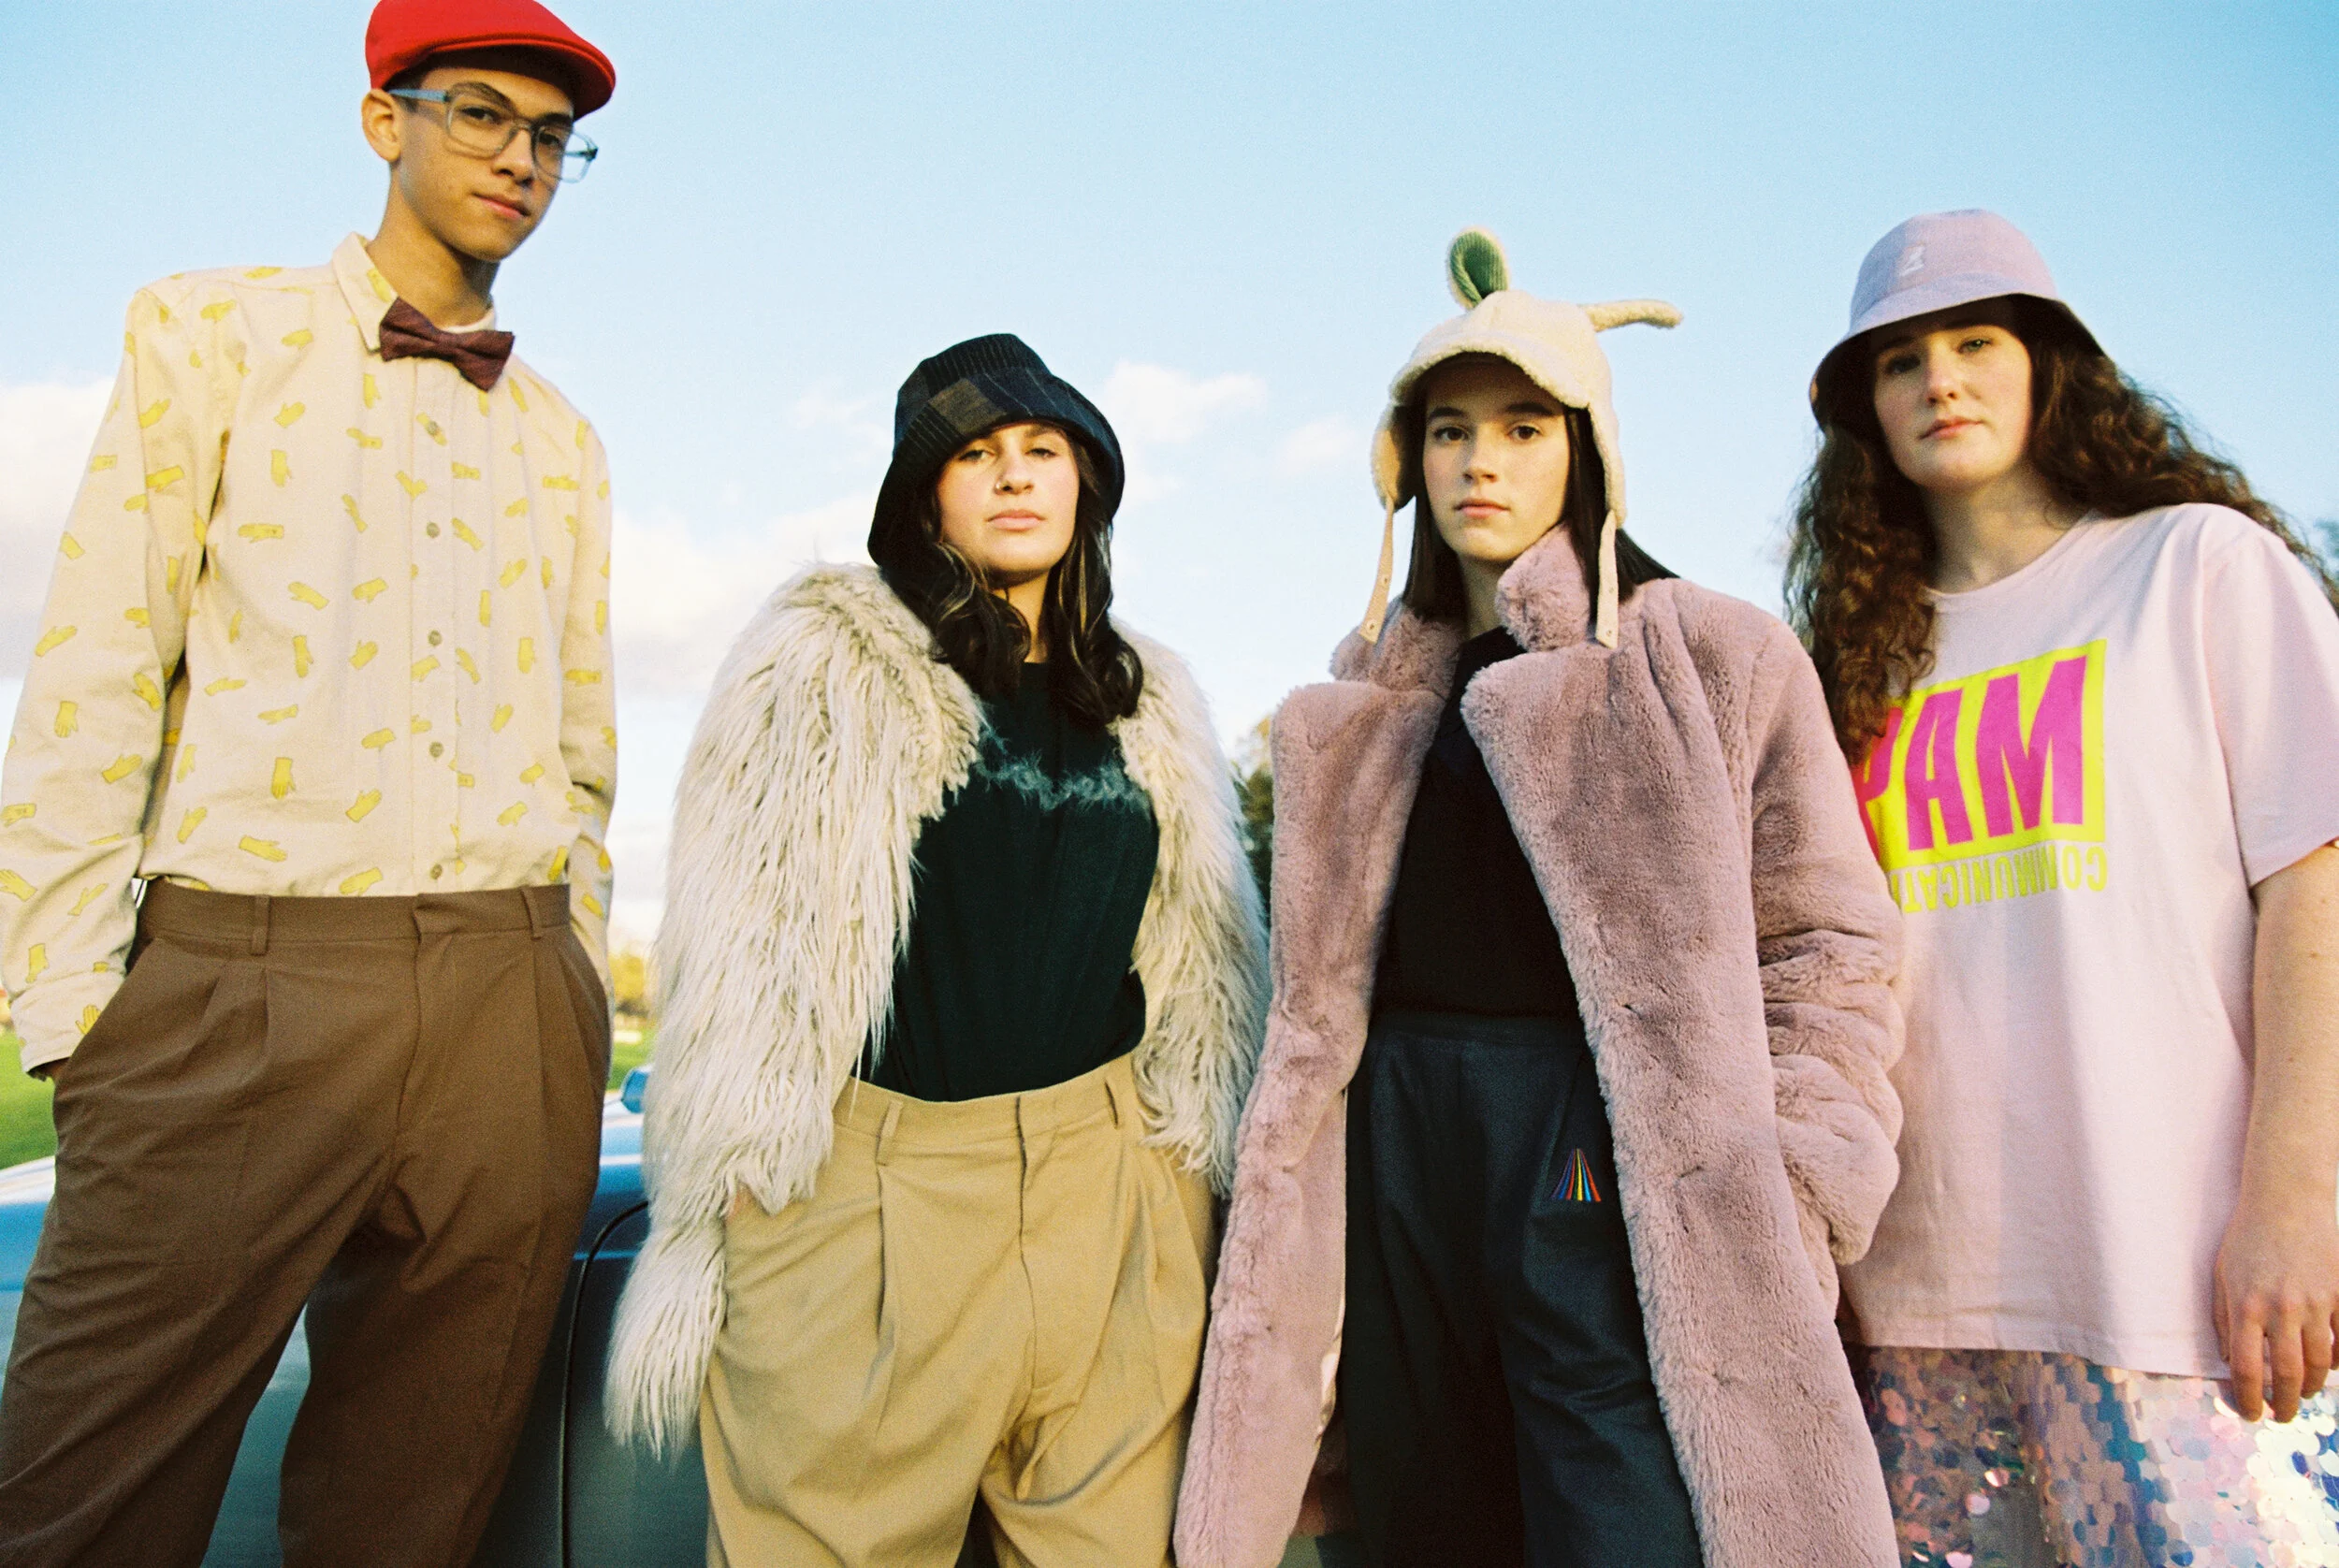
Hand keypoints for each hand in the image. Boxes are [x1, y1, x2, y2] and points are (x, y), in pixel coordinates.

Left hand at [2213, 1191, 2338, 1420]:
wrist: (2287, 1201)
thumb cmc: (2248, 1238)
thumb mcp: (2222, 1275)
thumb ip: (2224, 1319)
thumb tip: (2229, 1360)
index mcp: (2246, 1305)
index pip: (2246, 1368)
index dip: (2249, 1399)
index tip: (2252, 1414)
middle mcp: (2281, 1308)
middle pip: (2287, 1375)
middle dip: (2286, 1404)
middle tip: (2284, 1415)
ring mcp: (2316, 1302)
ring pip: (2321, 1363)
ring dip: (2314, 1387)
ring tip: (2306, 1393)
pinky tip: (2332, 1367)